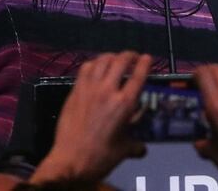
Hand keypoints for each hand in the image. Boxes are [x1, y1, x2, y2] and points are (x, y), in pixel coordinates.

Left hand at [30, 52, 150, 184]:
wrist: (70, 161)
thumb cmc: (100, 157)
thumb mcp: (123, 150)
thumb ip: (135, 146)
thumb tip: (142, 148)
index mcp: (124, 104)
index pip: (138, 76)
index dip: (144, 63)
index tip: (147, 57)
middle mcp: (107, 91)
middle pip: (120, 61)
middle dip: (129, 55)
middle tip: (132, 57)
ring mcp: (89, 89)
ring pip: (101, 61)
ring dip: (111, 56)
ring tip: (115, 59)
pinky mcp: (75, 92)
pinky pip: (85, 69)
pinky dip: (93, 64)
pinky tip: (95, 68)